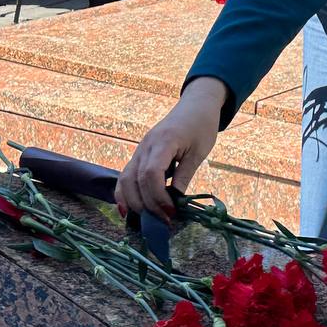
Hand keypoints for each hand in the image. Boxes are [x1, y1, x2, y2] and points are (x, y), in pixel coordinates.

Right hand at [115, 77, 226, 220]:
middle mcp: (145, 146)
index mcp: (163, 142)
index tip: (171, 213)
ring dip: (133, 202)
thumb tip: (175, 203)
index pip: (150, 174)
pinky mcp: (139, 154)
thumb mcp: (199, 152)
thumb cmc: (202, 125)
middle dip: (146, 205)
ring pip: (124, 180)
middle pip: (134, 180)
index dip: (158, 197)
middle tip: (162, 221)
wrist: (196, 104)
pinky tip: (131, 209)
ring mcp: (139, 149)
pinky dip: (125, 194)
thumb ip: (185, 177)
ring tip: (148, 219)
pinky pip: (125, 176)